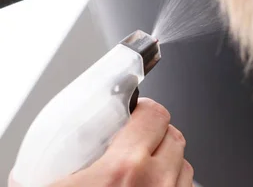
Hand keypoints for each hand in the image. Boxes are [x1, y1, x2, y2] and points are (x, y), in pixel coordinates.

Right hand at [8, 98, 192, 186]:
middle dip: (158, 136)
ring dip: (169, 163)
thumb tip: (28, 172)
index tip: (136, 114)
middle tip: (136, 144)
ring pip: (186, 166)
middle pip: (176, 137)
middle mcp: (155, 185)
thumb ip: (46, 175)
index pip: (156, 116)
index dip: (145, 111)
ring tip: (143, 173)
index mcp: (123, 171)